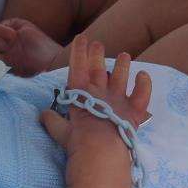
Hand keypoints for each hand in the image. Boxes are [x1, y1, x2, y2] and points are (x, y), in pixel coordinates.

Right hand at [40, 35, 152, 149]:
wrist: (101, 150)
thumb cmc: (78, 142)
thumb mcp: (61, 132)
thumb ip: (53, 122)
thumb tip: (42, 114)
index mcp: (81, 94)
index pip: (78, 67)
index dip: (79, 51)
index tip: (81, 37)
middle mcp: (100, 92)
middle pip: (98, 69)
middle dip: (97, 55)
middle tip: (98, 45)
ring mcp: (118, 100)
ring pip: (121, 77)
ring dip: (123, 65)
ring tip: (125, 56)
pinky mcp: (134, 110)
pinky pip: (142, 93)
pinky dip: (144, 83)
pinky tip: (143, 74)